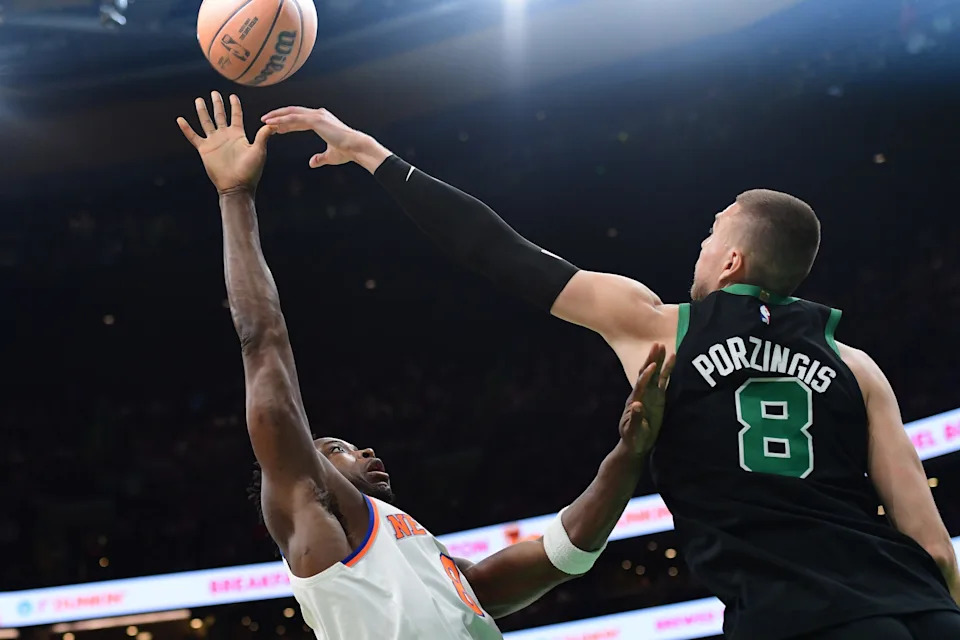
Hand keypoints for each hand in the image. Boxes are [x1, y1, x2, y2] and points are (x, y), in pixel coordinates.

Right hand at [177, 92, 273, 194]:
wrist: (237, 186)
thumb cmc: (250, 170)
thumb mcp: (259, 151)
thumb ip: (263, 136)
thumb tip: (273, 124)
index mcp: (238, 135)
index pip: (236, 116)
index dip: (235, 105)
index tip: (232, 96)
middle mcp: (225, 136)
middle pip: (220, 115)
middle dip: (217, 104)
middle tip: (214, 92)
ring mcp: (214, 142)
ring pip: (206, 122)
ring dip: (202, 111)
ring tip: (199, 100)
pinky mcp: (205, 149)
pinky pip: (193, 136)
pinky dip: (186, 128)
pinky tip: (180, 119)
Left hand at [260, 106, 390, 172]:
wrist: (357, 147)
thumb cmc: (347, 151)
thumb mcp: (330, 155)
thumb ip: (320, 158)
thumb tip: (311, 162)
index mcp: (322, 120)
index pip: (300, 118)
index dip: (287, 122)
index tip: (277, 127)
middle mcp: (318, 114)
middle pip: (293, 112)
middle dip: (278, 115)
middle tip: (266, 120)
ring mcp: (317, 116)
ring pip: (292, 113)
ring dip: (277, 116)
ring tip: (265, 120)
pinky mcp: (316, 120)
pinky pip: (295, 118)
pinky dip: (283, 120)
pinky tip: (273, 124)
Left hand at [619, 343, 674, 455]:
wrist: (636, 443)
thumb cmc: (633, 438)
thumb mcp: (633, 431)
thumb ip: (636, 418)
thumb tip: (637, 405)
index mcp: (634, 401)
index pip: (640, 386)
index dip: (645, 376)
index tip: (651, 366)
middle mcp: (642, 394)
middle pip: (646, 373)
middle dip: (651, 360)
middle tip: (657, 345)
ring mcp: (650, 394)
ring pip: (655, 374)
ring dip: (658, 360)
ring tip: (663, 346)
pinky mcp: (658, 397)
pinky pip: (663, 380)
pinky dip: (667, 370)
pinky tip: (672, 359)